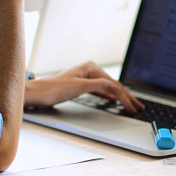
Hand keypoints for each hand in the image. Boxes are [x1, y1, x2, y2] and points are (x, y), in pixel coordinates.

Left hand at [24, 61, 143, 112]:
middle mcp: (89, 70)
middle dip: (126, 97)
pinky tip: (113, 100)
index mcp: (91, 67)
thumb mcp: (79, 87)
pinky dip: (109, 96)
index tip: (132, 108)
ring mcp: (85, 78)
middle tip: (138, 107)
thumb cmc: (53, 89)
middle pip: (113, 85)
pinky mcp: (81, 86)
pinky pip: (100, 91)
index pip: (114, 84)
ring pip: (107, 89)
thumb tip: (115, 86)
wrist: (37, 93)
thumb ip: (99, 86)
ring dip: (119, 97)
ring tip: (131, 105)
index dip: (125, 97)